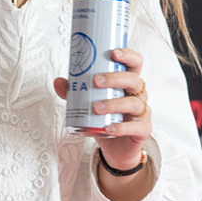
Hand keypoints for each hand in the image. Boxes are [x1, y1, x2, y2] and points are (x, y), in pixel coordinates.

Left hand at [52, 45, 151, 171]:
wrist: (115, 147)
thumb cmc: (105, 119)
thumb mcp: (88, 103)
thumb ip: (74, 92)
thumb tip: (58, 81)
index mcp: (127, 83)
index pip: (135, 64)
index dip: (128, 56)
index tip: (113, 53)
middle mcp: (138, 95)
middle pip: (134, 80)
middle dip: (115, 78)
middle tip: (96, 81)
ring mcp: (142, 113)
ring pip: (134, 103)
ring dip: (114, 103)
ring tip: (95, 107)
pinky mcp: (143, 130)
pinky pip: (136, 127)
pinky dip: (121, 127)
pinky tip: (108, 128)